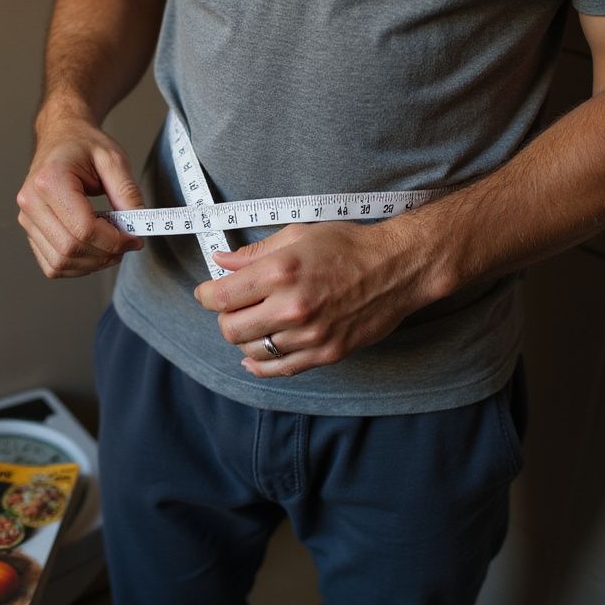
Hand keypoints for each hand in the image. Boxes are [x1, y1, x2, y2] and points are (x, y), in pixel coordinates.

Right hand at [16, 111, 144, 277]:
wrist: (61, 136)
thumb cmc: (84, 145)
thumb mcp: (114, 159)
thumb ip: (128, 193)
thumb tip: (139, 227)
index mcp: (50, 180)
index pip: (83, 228)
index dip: (114, 241)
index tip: (135, 238)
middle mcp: (31, 201)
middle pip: (70, 249)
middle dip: (105, 254)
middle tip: (127, 244)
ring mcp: (26, 217)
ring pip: (60, 262)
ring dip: (92, 264)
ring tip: (112, 247)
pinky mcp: (29, 229)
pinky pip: (52, 264)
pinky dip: (77, 267)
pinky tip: (94, 252)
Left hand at [193, 221, 435, 376]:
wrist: (398, 267)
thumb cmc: (349, 245)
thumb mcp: (298, 235)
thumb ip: (255, 253)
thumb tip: (221, 262)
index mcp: (280, 272)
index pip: (220, 296)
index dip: (205, 296)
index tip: (207, 293)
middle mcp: (291, 306)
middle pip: (230, 329)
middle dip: (224, 317)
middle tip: (234, 307)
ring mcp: (310, 334)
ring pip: (251, 351)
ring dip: (245, 339)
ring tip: (255, 322)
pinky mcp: (326, 353)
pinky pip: (281, 369)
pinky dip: (261, 366)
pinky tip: (254, 358)